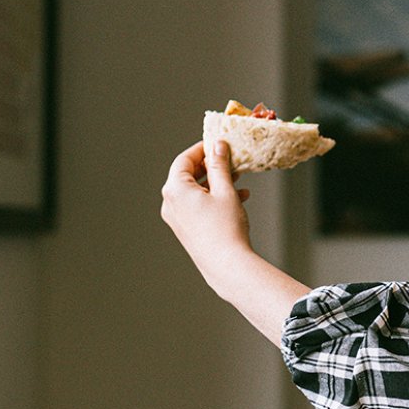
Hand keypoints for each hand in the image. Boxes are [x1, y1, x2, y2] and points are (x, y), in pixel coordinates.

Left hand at [160, 140, 253, 298]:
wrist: (226, 265)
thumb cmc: (225, 228)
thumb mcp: (225, 190)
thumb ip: (219, 165)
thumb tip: (217, 147)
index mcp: (175, 190)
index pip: (184, 159)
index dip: (201, 149)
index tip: (217, 143)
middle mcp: (170, 203)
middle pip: (188, 175)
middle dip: (211, 166)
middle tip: (229, 159)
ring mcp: (176, 218)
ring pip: (195, 191)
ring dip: (215, 183)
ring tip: (238, 179)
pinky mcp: (185, 229)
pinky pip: (197, 206)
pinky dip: (214, 198)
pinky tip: (238, 198)